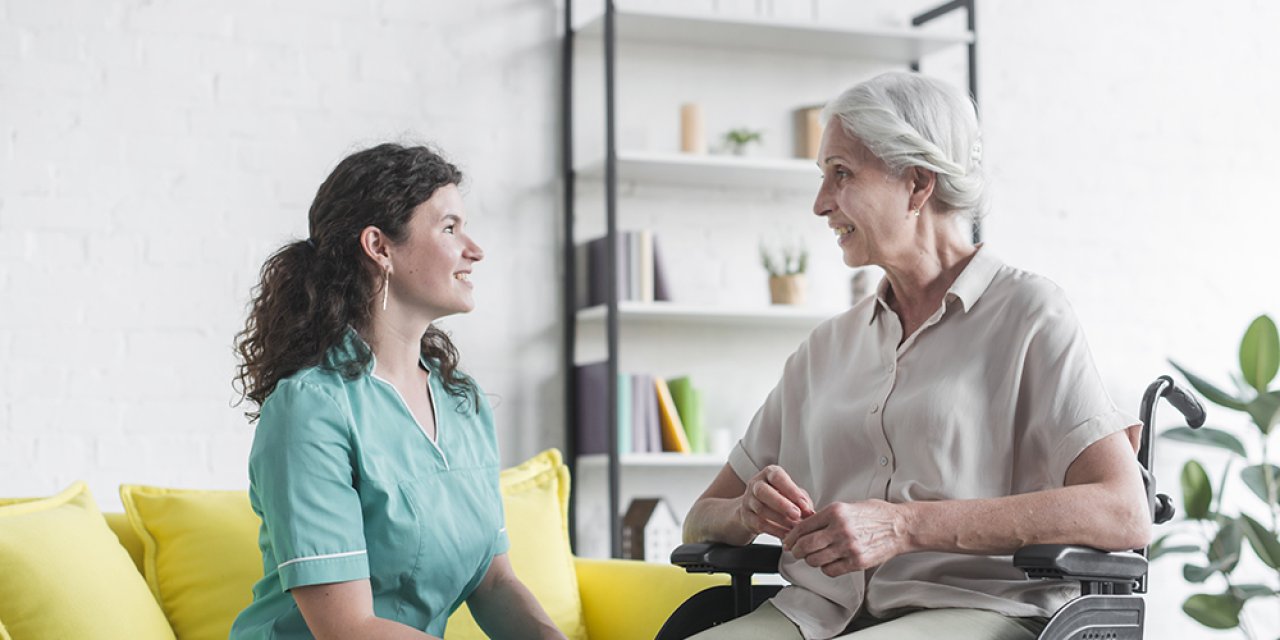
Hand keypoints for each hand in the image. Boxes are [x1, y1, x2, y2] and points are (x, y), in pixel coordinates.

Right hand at [736, 465, 814, 538]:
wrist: (753, 509)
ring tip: (795, 527)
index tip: (804, 504)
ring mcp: (748, 501)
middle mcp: (756, 484)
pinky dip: (775, 531)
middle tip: (797, 514)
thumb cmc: (778, 497)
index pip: (777, 477)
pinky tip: (786, 535)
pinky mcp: (746, 517)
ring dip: (780, 520)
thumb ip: (801, 500)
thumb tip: (810, 512)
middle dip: (781, 504)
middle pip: (764, 491)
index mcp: (769, 474)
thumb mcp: (791, 494)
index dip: (791, 490)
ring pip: (761, 509)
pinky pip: (759, 524)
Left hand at [782, 499, 908, 576]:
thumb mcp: (848, 506)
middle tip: (795, 551)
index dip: (791, 536)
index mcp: (836, 512)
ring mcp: (849, 547)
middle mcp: (840, 529)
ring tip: (813, 556)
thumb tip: (805, 526)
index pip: (803, 526)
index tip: (788, 541)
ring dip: (810, 560)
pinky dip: (825, 568)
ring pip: (815, 560)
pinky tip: (829, 562)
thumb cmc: (876, 515)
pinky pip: (830, 570)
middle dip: (796, 550)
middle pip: (805, 545)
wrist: (900, 526)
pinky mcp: (857, 562)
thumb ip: (827, 516)